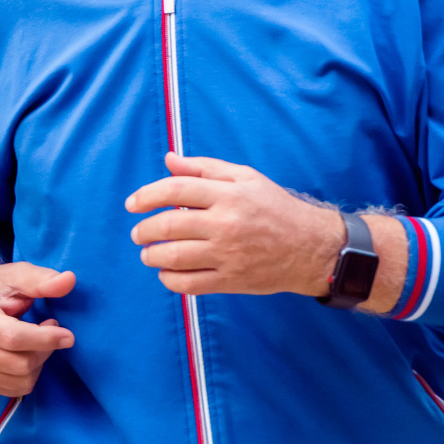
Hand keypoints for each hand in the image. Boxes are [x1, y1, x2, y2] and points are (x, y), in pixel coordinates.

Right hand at [0, 252, 75, 396]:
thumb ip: (41, 279)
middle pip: (22, 364)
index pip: (14, 338)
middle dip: (45, 349)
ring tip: (36, 341)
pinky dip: (30, 374)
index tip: (68, 335)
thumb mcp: (16, 275)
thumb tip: (69, 280)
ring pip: (23, 380)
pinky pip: (17, 389)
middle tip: (49, 328)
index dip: (45, 339)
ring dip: (39, 362)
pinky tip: (26, 354)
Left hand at [127, 153, 404, 310]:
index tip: (132, 204)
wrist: (311, 248)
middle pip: (167, 226)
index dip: (145, 196)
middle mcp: (225, 223)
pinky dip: (169, 280)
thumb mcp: (245, 178)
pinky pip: (188, 284)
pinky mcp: (231, 280)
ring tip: (148, 254)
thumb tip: (168, 160)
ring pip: (173, 257)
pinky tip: (167, 273)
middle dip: (143, 231)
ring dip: (151, 256)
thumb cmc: (275, 208)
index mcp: (227, 194)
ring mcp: (227, 254)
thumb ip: (203, 169)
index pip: (173, 190)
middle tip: (137, 234)